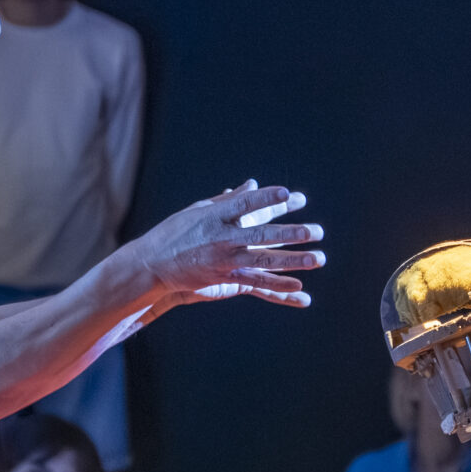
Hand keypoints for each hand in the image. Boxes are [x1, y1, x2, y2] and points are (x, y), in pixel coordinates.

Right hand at [122, 182, 324, 307]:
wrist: (151, 266)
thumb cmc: (174, 233)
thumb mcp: (198, 210)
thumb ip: (228, 200)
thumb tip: (251, 184)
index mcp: (214, 216)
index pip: (245, 204)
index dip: (266, 198)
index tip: (287, 193)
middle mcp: (221, 238)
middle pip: (262, 234)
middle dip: (291, 233)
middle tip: (317, 231)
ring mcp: (224, 260)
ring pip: (265, 260)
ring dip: (294, 260)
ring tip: (319, 259)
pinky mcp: (224, 278)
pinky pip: (256, 283)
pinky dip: (278, 285)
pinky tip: (299, 287)